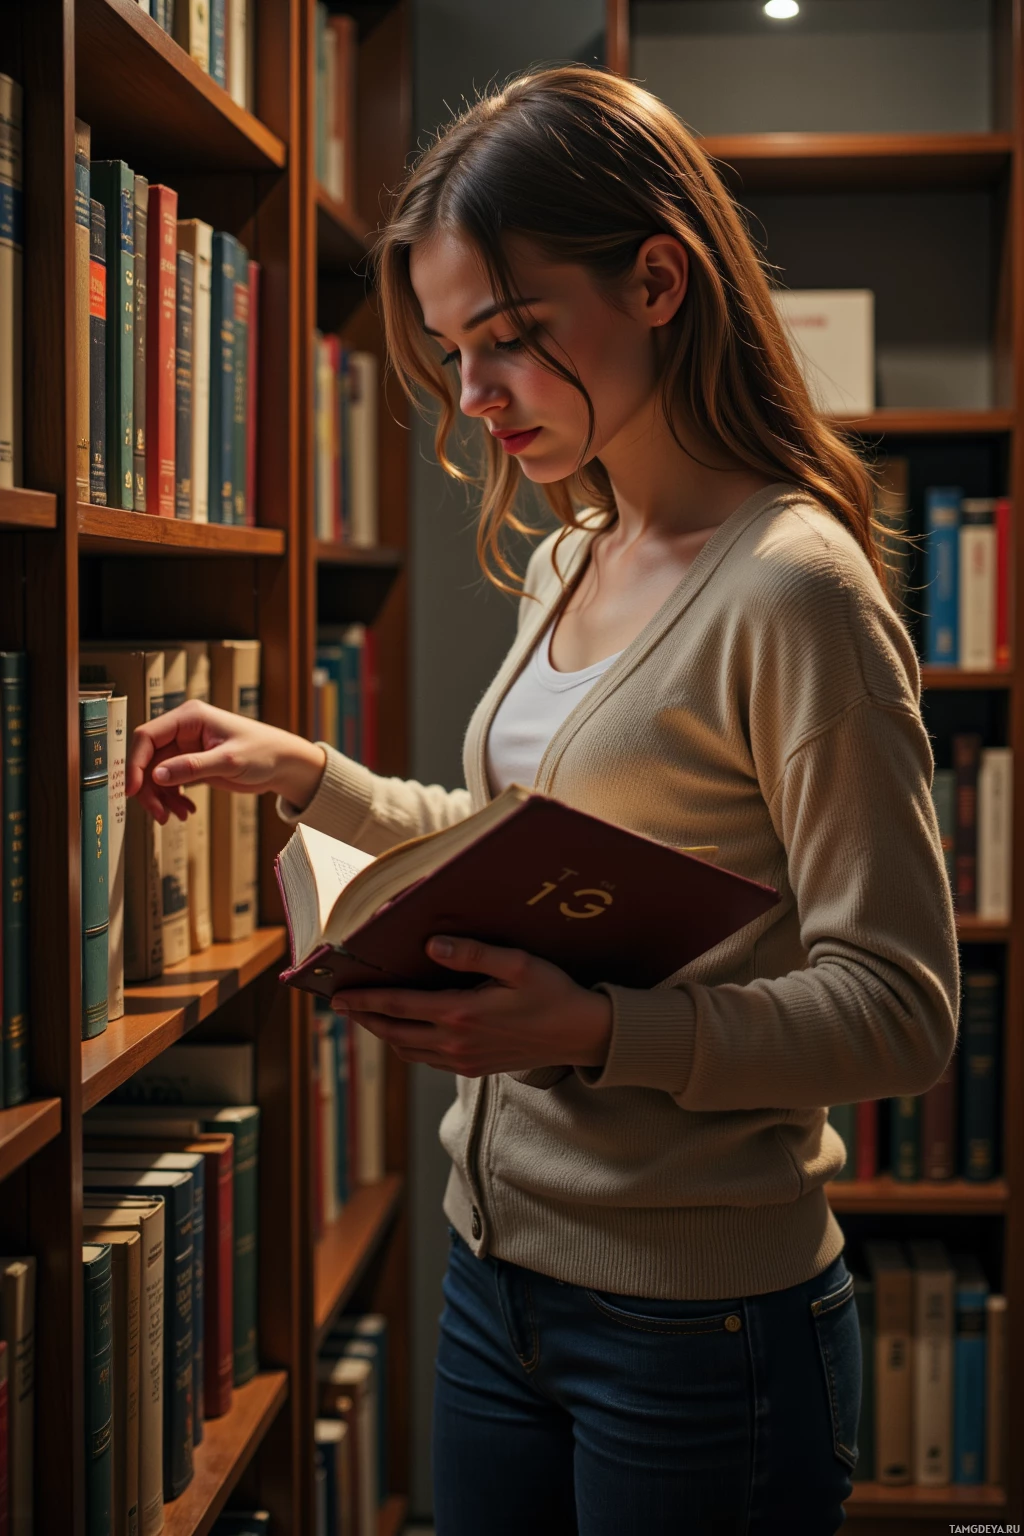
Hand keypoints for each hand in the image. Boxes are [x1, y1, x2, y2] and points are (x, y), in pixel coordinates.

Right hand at [126, 700, 326, 824]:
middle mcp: (184, 730)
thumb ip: (192, 767)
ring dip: (161, 797)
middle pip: (148, 758)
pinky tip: (186, 810)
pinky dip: (173, 798)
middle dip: (149, 788)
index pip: (147, 736)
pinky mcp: (192, 763)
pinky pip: (170, 781)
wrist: (284, 764)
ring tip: (176, 816)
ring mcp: (186, 747)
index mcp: (189, 718)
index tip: (133, 791)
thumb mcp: (228, 761)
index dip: (135, 763)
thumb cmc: (264, 752)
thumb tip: (156, 775)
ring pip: (156, 774)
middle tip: (159, 814)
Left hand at [330, 935, 612, 1076]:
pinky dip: (406, 1045)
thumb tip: (431, 946)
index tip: (338, 995)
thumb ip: (474, 954)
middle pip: (394, 1033)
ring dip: (383, 1033)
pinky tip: (405, 1032)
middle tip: (340, 1005)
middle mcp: (456, 1043)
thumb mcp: (518, 965)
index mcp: (461, 1014)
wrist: (582, 1036)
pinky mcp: (473, 1069)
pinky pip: (426, 1060)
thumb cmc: (553, 993)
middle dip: (365, 1018)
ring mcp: (463, 1061)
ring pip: (407, 1051)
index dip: (365, 1000)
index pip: (399, 1006)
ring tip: (367, 1016)